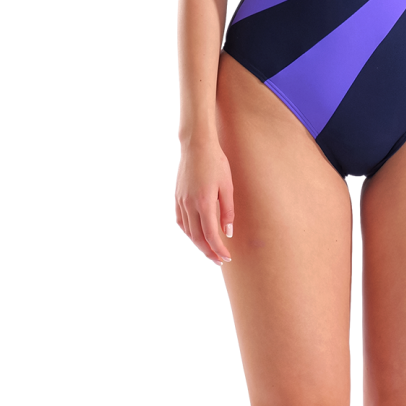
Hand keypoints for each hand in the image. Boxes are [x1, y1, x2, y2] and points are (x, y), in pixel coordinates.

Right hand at [175, 137, 234, 265]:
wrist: (196, 145)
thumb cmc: (216, 162)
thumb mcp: (227, 186)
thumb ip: (228, 211)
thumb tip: (228, 233)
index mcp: (204, 203)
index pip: (211, 235)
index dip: (219, 249)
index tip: (227, 258)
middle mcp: (190, 205)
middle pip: (198, 238)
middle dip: (209, 252)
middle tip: (219, 260)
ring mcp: (181, 202)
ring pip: (188, 232)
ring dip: (199, 244)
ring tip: (210, 251)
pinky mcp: (177, 197)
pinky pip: (181, 221)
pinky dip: (188, 232)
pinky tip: (196, 235)